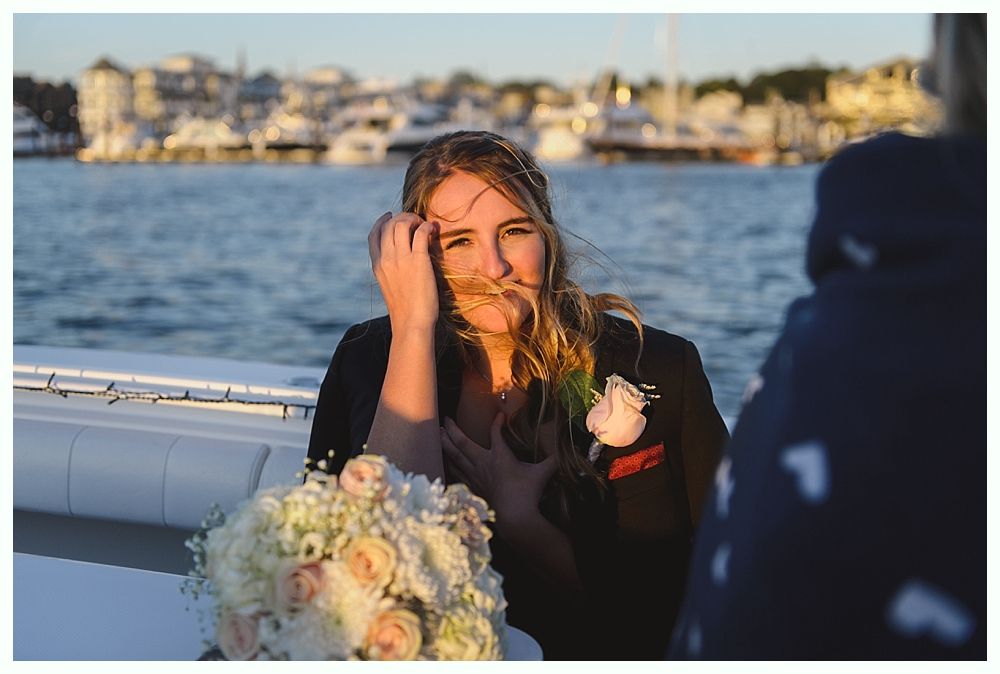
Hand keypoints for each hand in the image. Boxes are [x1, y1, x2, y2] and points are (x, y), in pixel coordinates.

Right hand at [368, 211, 439, 333]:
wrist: (411, 324)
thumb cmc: (405, 311)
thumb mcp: (390, 287)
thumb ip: (392, 271)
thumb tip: (403, 259)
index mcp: (377, 266)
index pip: (373, 235)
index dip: (381, 221)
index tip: (390, 215)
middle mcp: (386, 259)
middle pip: (389, 225)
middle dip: (402, 217)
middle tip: (415, 221)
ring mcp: (401, 259)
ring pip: (402, 224)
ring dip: (414, 219)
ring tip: (424, 225)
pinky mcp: (418, 261)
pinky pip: (421, 233)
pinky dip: (427, 226)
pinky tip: (433, 230)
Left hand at [441, 413, 556, 530]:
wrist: (515, 517)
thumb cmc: (528, 493)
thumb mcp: (543, 473)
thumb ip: (554, 461)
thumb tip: (573, 451)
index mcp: (500, 456)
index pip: (496, 434)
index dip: (497, 423)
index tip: (499, 415)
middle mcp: (484, 463)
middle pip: (463, 442)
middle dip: (453, 429)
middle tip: (445, 418)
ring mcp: (476, 477)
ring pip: (455, 457)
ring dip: (445, 444)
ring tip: (437, 434)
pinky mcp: (473, 488)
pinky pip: (457, 473)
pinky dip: (450, 465)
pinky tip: (445, 462)